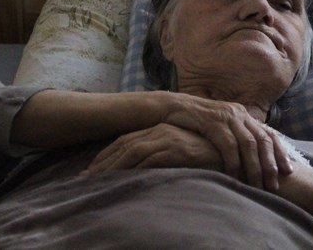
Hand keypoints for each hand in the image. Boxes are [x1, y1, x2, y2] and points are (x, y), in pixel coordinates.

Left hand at [85, 123, 221, 174]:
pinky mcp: (175, 149)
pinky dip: (131, 170)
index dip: (105, 156)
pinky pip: (147, 160)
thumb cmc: (205, 155)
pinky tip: (119, 180)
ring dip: (110, 167)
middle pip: (122, 145)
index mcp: (157, 130)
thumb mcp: (178, 153)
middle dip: (101, 163)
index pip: (124, 141)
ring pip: (130, 151)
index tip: (89, 171)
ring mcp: (166, 138)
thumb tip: (139, 169)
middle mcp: (158, 131)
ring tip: (94, 182)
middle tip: (83, 180)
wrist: (230, 152)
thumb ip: (161, 155)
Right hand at [157, 93, 292, 190]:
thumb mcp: (219, 126)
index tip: (289, 171)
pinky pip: (228, 145)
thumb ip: (234, 136)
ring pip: (248, 144)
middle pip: (262, 140)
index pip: (268, 133)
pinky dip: (234, 163)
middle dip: (270, 164)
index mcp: (243, 113)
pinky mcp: (212, 121)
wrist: (170, 108)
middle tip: (275, 185)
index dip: (280, 152)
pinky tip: (235, 176)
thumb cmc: (194, 122)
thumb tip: (250, 157)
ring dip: (255, 167)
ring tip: (257, 186)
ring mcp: (226, 116)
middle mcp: (238, 113)